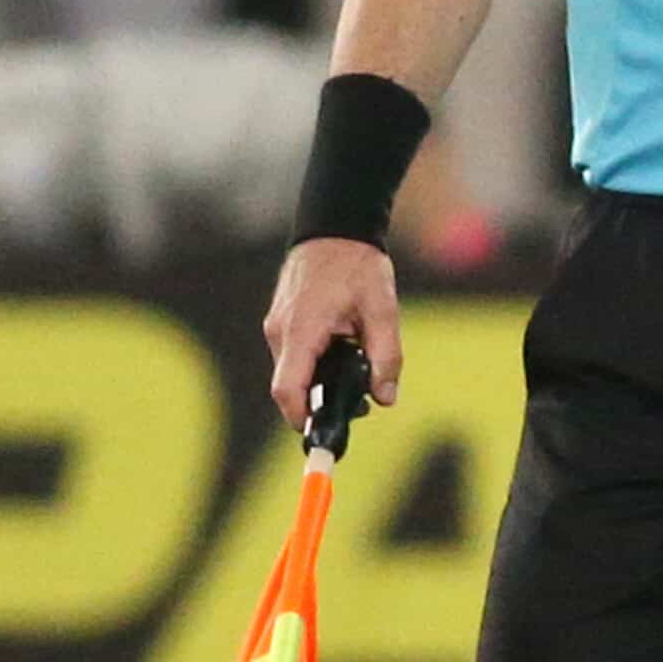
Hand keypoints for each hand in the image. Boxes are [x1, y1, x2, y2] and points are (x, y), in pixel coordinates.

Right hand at [266, 236, 403, 426]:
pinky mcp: (281, 322)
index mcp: (301, 330)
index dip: (301, 418)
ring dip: (319, 382)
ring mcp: (276, 326)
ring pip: (292, 371)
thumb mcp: (383, 310)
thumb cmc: (358, 266)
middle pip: (290, 386)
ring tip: (356, 371)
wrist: (334, 229)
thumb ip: (386, 356)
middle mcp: (280, 332)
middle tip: (357, 405)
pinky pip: (294, 356)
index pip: (288, 389)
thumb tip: (384, 398)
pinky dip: (314, 364)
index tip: (322, 432)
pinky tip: (343, 353)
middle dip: (318, 403)